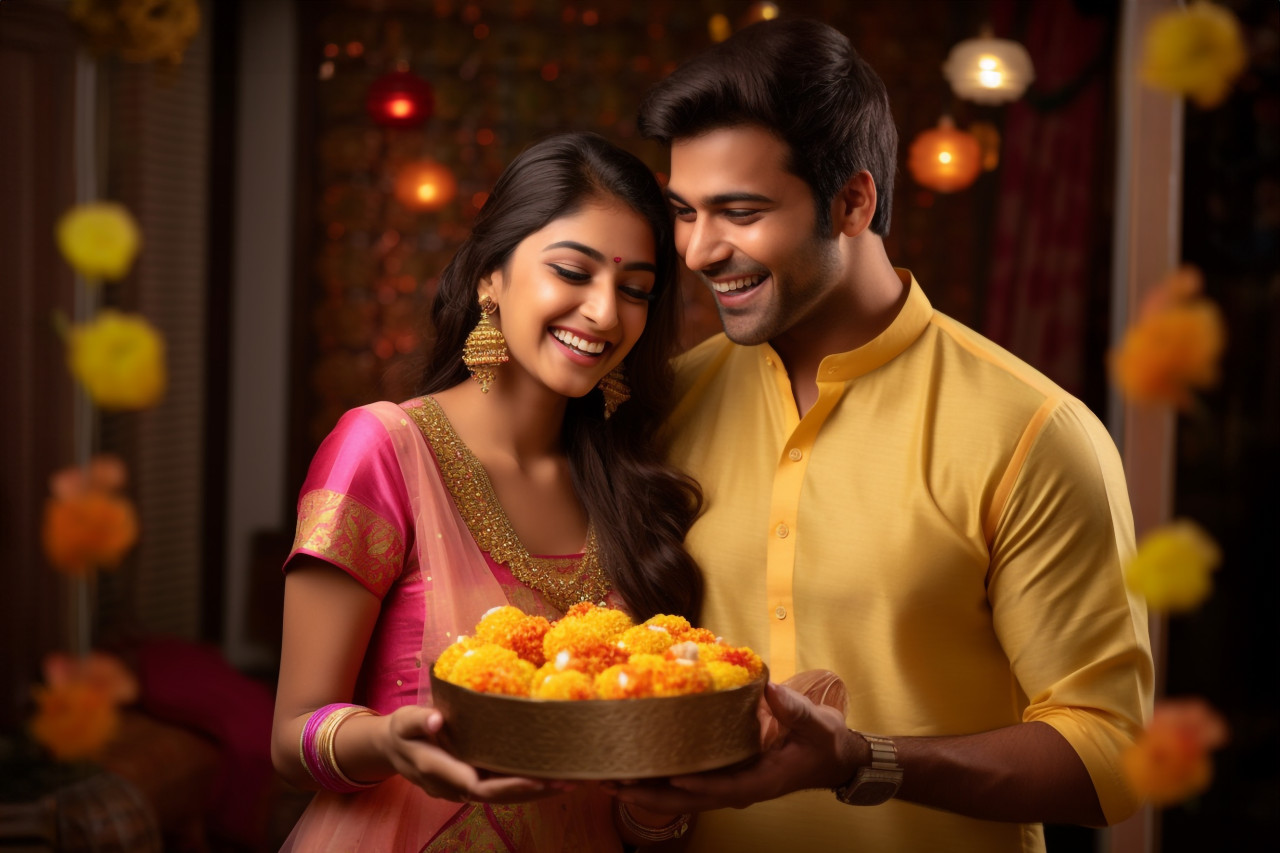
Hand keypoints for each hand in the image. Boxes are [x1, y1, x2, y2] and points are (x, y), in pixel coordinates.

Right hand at [379, 705, 566, 803]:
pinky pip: (501, 789)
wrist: (394, 749)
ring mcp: (464, 788)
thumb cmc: (402, 731)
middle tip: (565, 782)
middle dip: (531, 791)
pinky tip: (550, 779)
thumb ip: (420, 720)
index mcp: (439, 771)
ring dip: (534, 793)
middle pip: (497, 797)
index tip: (535, 779)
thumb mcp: (405, 721)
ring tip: (568, 783)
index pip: (477, 785)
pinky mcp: (473, 782)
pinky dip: (525, 786)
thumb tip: (438, 720)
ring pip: (502, 797)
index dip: (507, 785)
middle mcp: (454, 786)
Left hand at [607, 682, 861, 813]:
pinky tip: (634, 769)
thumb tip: (769, 689)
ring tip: (609, 780)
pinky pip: (686, 782)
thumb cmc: (823, 742)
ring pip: (681, 796)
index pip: (721, 787)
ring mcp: (728, 784)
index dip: (694, 785)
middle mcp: (739, 788)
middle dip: (651, 794)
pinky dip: (658, 779)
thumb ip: (792, 709)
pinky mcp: (722, 774)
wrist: (832, 756)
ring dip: (646, 790)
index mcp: (760, 781)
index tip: (667, 777)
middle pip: (688, 800)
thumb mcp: (814, 725)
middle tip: (614, 783)